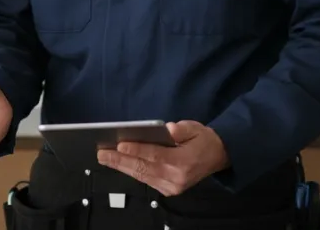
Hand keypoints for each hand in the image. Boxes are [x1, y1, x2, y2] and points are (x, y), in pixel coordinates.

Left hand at [96, 121, 229, 196]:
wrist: (217, 157)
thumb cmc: (202, 139)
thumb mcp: (195, 128)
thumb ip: (182, 129)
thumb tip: (168, 129)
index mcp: (184, 161)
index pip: (156, 155)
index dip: (137, 150)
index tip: (120, 145)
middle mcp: (177, 178)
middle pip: (144, 168)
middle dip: (121, 160)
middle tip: (102, 153)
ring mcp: (172, 187)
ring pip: (142, 176)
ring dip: (122, 167)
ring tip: (105, 158)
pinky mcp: (169, 190)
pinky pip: (146, 180)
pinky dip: (131, 172)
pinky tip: (119, 164)